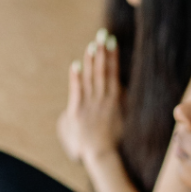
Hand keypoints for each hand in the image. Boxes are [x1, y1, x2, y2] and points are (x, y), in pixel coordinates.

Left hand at [57, 29, 122, 163]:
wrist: (101, 156)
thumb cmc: (108, 144)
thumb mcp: (115, 124)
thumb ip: (115, 107)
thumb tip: (112, 96)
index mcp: (114, 102)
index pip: (112, 74)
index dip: (112, 57)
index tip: (112, 42)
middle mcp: (103, 100)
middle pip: (103, 72)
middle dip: (103, 52)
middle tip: (103, 35)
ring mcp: (91, 105)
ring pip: (92, 78)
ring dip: (92, 61)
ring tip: (93, 44)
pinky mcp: (78, 111)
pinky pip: (77, 91)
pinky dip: (76, 78)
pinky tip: (76, 64)